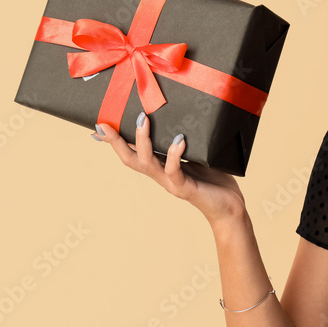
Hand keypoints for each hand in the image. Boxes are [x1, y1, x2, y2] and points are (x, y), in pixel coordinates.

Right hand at [93, 113, 247, 225]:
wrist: (229, 207)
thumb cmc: (213, 179)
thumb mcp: (196, 156)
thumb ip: (183, 143)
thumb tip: (179, 119)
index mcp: (160, 167)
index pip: (131, 152)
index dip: (113, 141)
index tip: (98, 125)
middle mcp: (160, 175)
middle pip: (130, 159)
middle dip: (116, 142)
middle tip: (106, 122)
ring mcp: (171, 183)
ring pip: (147, 163)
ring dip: (143, 141)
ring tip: (143, 121)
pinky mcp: (186, 188)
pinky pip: (175, 171)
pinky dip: (175, 155)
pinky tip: (179, 141)